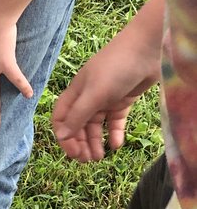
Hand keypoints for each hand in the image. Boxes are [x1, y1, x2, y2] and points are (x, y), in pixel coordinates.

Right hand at [52, 43, 157, 162]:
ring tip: (100, 157)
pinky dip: (114, 133)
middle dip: (81, 143)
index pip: (62, 119)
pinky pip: (115, 121)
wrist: (147, 48)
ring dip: (96, 142)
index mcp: (76, 94)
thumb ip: (78, 116)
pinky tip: (117, 144)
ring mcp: (106, 99)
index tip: (73, 152)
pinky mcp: (123, 100)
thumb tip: (61, 136)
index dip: (64, 137)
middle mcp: (88, 97)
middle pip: (78, 126)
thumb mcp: (94, 93)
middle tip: (88, 160)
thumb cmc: (116, 66)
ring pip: (96, 126)